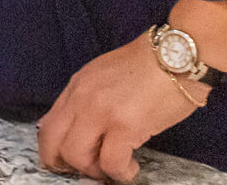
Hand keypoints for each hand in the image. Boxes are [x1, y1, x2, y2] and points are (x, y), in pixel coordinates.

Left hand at [37, 30, 205, 181]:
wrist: (178, 54)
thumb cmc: (149, 64)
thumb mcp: (105, 74)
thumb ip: (87, 98)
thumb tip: (76, 129)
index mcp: (78, 84)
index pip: (47, 125)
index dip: (53, 151)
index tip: (68, 162)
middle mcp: (83, 96)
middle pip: (53, 144)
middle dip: (66, 166)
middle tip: (88, 170)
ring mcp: (102, 110)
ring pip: (77, 157)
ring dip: (95, 171)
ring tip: (114, 166)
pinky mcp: (126, 125)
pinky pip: (111, 164)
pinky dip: (121, 173)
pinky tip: (132, 167)